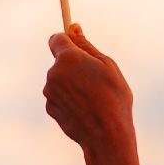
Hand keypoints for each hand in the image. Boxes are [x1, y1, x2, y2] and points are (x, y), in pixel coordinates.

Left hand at [45, 25, 149, 164]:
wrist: (106, 136)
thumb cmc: (113, 97)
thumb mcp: (107, 65)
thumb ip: (87, 46)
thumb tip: (73, 28)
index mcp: (67, 58)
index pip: (56, 39)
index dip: (67, 40)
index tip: (77, 45)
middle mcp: (53, 74)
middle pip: (60, 60)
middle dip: (73, 64)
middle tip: (96, 76)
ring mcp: (49, 93)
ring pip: (60, 79)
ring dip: (72, 82)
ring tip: (93, 95)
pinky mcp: (50, 109)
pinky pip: (59, 95)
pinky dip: (69, 98)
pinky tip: (85, 108)